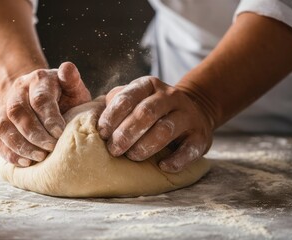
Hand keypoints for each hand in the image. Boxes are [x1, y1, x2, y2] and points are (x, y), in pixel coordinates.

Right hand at [0, 62, 90, 166]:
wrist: (39, 96)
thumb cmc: (63, 96)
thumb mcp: (71, 86)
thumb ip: (72, 79)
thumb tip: (68, 68)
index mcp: (37, 79)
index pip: (40, 99)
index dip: (49, 117)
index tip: (60, 133)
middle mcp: (17, 91)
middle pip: (18, 112)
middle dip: (35, 134)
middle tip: (51, 149)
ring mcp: (3, 107)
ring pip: (4, 127)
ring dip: (21, 145)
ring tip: (39, 158)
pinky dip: (9, 153)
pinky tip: (25, 162)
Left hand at [97, 76, 212, 172]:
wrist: (194, 110)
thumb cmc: (152, 109)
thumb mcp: (135, 98)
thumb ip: (116, 103)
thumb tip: (92, 118)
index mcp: (148, 85)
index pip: (128, 97)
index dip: (112, 116)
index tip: (102, 133)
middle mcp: (169, 96)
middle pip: (145, 113)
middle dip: (126, 133)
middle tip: (113, 150)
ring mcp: (187, 115)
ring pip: (165, 130)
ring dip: (145, 146)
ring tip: (133, 157)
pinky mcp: (200, 135)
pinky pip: (189, 148)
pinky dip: (175, 160)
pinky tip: (162, 166)